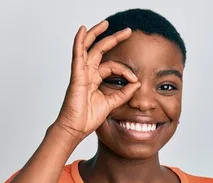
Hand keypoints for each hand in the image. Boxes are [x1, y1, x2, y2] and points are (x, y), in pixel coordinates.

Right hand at [54, 20, 140, 142]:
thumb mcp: (111, 104)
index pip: (112, 66)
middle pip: (100, 50)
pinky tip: (83, 30)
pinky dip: (79, 41)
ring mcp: (81, 73)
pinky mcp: (76, 75)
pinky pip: (78, 54)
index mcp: (95, 80)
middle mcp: (87, 73)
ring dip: (97, 34)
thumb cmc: (87, 118)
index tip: (135, 80)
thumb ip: (124, 93)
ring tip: (106, 23)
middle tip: (127, 31)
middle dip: (114, 39)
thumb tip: (137, 83)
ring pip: (89, 48)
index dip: (126, 71)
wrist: (75, 128)